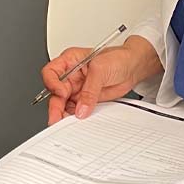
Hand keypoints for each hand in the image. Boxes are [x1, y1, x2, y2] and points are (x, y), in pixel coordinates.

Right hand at [41, 36, 162, 125]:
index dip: (52, 83)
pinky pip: (76, 111)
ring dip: (64, 115)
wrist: (132, 67)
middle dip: (55, 106)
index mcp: (69, 61)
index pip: (51, 72)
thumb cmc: (117, 58)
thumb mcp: (100, 69)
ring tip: (66, 125)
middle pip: (55, 92)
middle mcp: (71, 75)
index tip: (61, 93)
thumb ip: (90, 90)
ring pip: (64, 104)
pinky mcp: (86, 100)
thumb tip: (81, 109)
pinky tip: (76, 123)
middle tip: (56, 119)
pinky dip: (74, 118)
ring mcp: (78, 89)